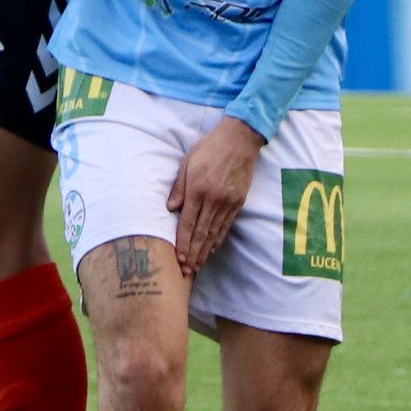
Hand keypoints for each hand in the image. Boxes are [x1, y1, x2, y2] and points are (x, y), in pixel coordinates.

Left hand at [168, 116, 261, 274]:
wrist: (239, 140)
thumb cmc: (209, 148)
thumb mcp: (187, 162)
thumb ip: (179, 187)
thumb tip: (170, 208)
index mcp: (197, 189)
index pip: (188, 223)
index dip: (183, 243)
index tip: (179, 259)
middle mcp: (213, 199)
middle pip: (201, 233)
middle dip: (193, 254)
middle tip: (187, 271)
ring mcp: (227, 202)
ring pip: (214, 232)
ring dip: (205, 251)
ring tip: (198, 265)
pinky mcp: (238, 201)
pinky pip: (227, 224)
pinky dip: (219, 238)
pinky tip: (212, 248)